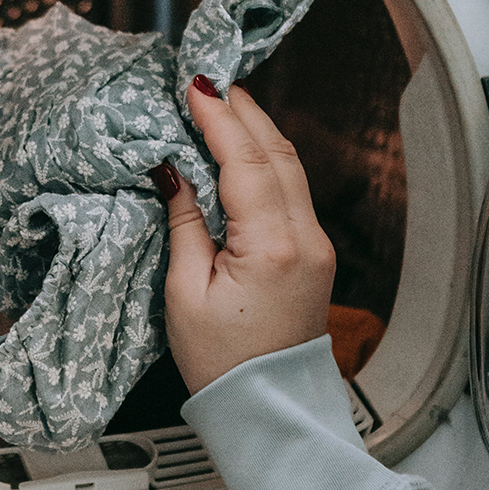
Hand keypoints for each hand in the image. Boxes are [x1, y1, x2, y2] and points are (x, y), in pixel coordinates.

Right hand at [154, 76, 335, 394]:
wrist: (269, 407)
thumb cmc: (222, 363)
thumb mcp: (184, 293)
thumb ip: (183, 223)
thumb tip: (172, 170)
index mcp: (270, 248)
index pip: (246, 162)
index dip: (219, 118)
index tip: (195, 86)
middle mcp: (304, 239)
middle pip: (277, 152)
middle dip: (243, 110)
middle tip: (210, 81)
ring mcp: (316, 243)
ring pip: (291, 165)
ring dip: (257, 129)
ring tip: (225, 103)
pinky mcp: (314, 251)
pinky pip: (292, 188)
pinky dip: (267, 157)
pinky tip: (244, 146)